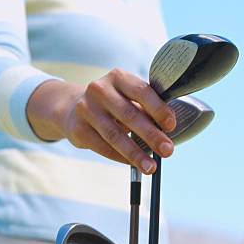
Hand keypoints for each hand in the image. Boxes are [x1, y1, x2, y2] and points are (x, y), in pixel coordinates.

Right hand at [27, 70, 176, 173]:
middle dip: (151, 135)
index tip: (171, 126)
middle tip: (167, 150)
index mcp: (118, 77)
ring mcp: (86, 109)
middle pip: (129, 115)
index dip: (158, 109)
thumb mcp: (127, 97)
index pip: (142, 91)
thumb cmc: (111, 104)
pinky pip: (103, 147)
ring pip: (115, 135)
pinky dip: (120, 158)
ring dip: (136, 153)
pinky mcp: (78, 129)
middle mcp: (100, 90)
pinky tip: (133, 164)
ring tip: (150, 167)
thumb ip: (145, 109)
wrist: (73, 108)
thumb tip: (166, 131)